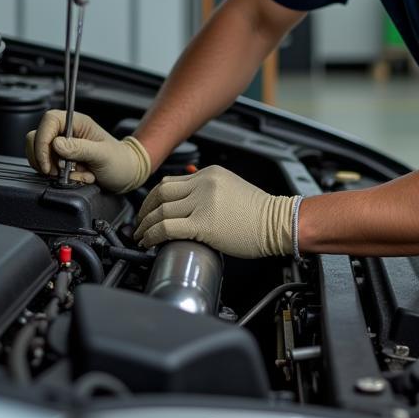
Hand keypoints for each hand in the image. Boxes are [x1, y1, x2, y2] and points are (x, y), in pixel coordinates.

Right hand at [25, 110, 151, 192]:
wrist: (126, 175)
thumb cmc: (120, 161)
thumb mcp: (103, 155)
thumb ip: (80, 148)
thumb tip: (56, 144)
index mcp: (77, 123)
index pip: (48, 121)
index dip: (43, 141)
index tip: (47, 163)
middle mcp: (66, 132)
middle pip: (37, 138)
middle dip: (46, 159)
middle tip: (61, 172)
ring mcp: (62, 147)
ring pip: (39, 155)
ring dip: (54, 171)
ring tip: (77, 174)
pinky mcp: (60, 161)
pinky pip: (47, 168)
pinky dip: (59, 177)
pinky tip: (77, 177)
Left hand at [134, 166, 295, 258]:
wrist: (279, 223)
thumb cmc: (259, 212)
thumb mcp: (230, 187)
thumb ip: (207, 187)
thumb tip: (185, 191)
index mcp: (209, 173)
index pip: (170, 182)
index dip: (153, 198)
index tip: (148, 211)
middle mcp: (203, 184)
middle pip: (160, 193)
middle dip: (144, 210)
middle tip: (139, 224)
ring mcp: (203, 203)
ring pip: (160, 210)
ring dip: (145, 225)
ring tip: (142, 237)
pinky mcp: (203, 224)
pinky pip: (167, 228)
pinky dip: (152, 236)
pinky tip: (149, 243)